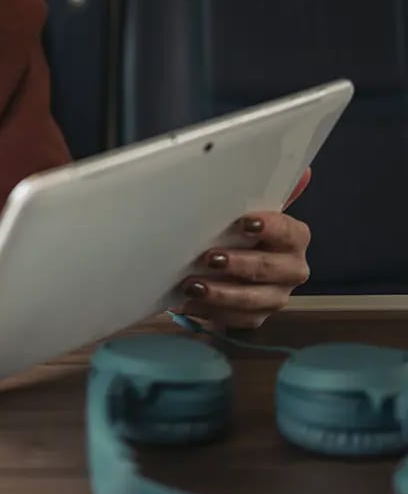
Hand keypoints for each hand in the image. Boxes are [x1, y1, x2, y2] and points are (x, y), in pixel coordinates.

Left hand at [177, 167, 313, 329]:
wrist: (235, 265)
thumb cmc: (240, 232)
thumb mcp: (247, 209)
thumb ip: (267, 193)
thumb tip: (304, 172)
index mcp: (294, 238)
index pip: (289, 232)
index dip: (269, 228)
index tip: (244, 223)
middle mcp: (292, 269)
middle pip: (271, 269)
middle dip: (240, 265)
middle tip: (210, 258)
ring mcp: (276, 296)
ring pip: (254, 300)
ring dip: (222, 294)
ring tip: (192, 286)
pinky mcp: (257, 317)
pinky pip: (238, 320)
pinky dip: (213, 313)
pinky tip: (190, 304)